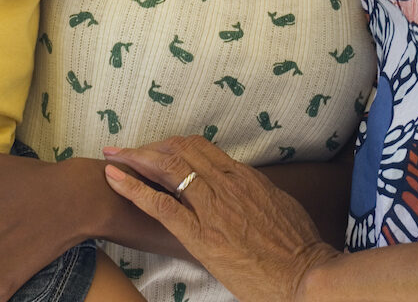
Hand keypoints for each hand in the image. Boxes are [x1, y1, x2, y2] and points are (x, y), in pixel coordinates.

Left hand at [103, 136, 339, 301]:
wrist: (304, 273)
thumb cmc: (298, 245)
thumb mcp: (279, 204)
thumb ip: (256, 191)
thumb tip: (245, 187)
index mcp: (243, 176)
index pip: (200, 148)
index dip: (173, 144)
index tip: (157, 148)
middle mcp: (225, 182)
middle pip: (179, 151)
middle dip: (149, 147)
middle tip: (125, 148)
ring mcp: (211, 206)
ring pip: (167, 167)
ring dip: (135, 158)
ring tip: (114, 155)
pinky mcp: (199, 234)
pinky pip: (159, 204)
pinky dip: (132, 188)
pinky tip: (114, 179)